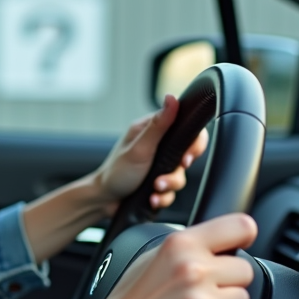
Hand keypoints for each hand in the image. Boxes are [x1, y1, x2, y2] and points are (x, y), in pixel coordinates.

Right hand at [81, 214, 257, 298]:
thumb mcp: (153, 256)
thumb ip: (189, 246)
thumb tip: (224, 242)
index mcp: (180, 245)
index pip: (241, 226)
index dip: (243, 237)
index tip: (239, 245)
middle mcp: (193, 270)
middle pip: (246, 269)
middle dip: (229, 280)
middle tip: (202, 288)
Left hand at [93, 94, 208, 213]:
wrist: (104, 201)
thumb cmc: (116, 172)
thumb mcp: (139, 148)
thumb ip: (158, 126)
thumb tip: (172, 98)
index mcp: (152, 130)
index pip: (186, 126)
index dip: (194, 143)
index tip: (187, 157)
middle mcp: (158, 145)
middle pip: (189, 154)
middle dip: (179, 171)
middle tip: (166, 176)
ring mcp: (159, 165)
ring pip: (181, 176)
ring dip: (169, 186)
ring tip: (154, 189)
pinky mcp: (159, 182)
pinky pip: (173, 191)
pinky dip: (164, 197)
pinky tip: (151, 199)